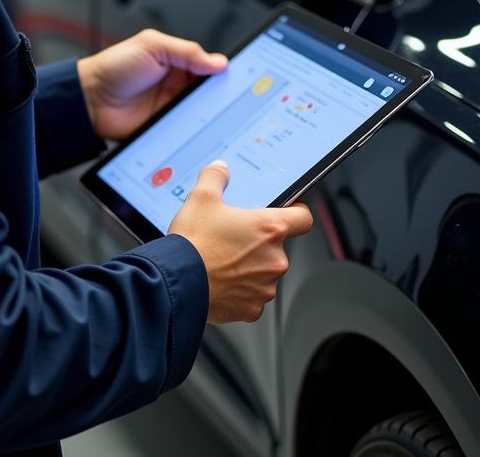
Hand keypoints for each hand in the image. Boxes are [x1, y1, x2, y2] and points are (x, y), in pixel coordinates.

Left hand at [76, 29, 226, 141]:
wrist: (90, 100)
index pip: (210, 67)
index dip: (225, 73)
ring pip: (202, 113)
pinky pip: (187, 131)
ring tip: (221, 118)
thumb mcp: (152, 46)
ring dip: (210, 115)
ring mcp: (173, 108)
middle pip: (210, 92)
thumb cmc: (115, 67)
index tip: (242, 78)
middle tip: (234, 101)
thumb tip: (218, 62)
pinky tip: (203, 132)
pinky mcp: (166, 128)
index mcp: (178, 62)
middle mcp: (178, 85)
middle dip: (222, 97)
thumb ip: (186, 51)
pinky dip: (196, 132)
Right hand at [168, 160, 313, 323]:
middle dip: (258, 243)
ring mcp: (264, 287)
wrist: (176, 284)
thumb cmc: (193, 244)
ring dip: (249, 267)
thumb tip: (220, 169)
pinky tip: (220, 279)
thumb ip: (215, 178)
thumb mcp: (201, 198)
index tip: (287, 212)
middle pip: (277, 246)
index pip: (303, 218)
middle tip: (233, 236)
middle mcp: (274, 259)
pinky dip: (239, 289)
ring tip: (222, 259)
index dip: (295, 213)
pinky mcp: (251, 309)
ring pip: (264, 272)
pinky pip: (251, 295)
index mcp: (269, 229)